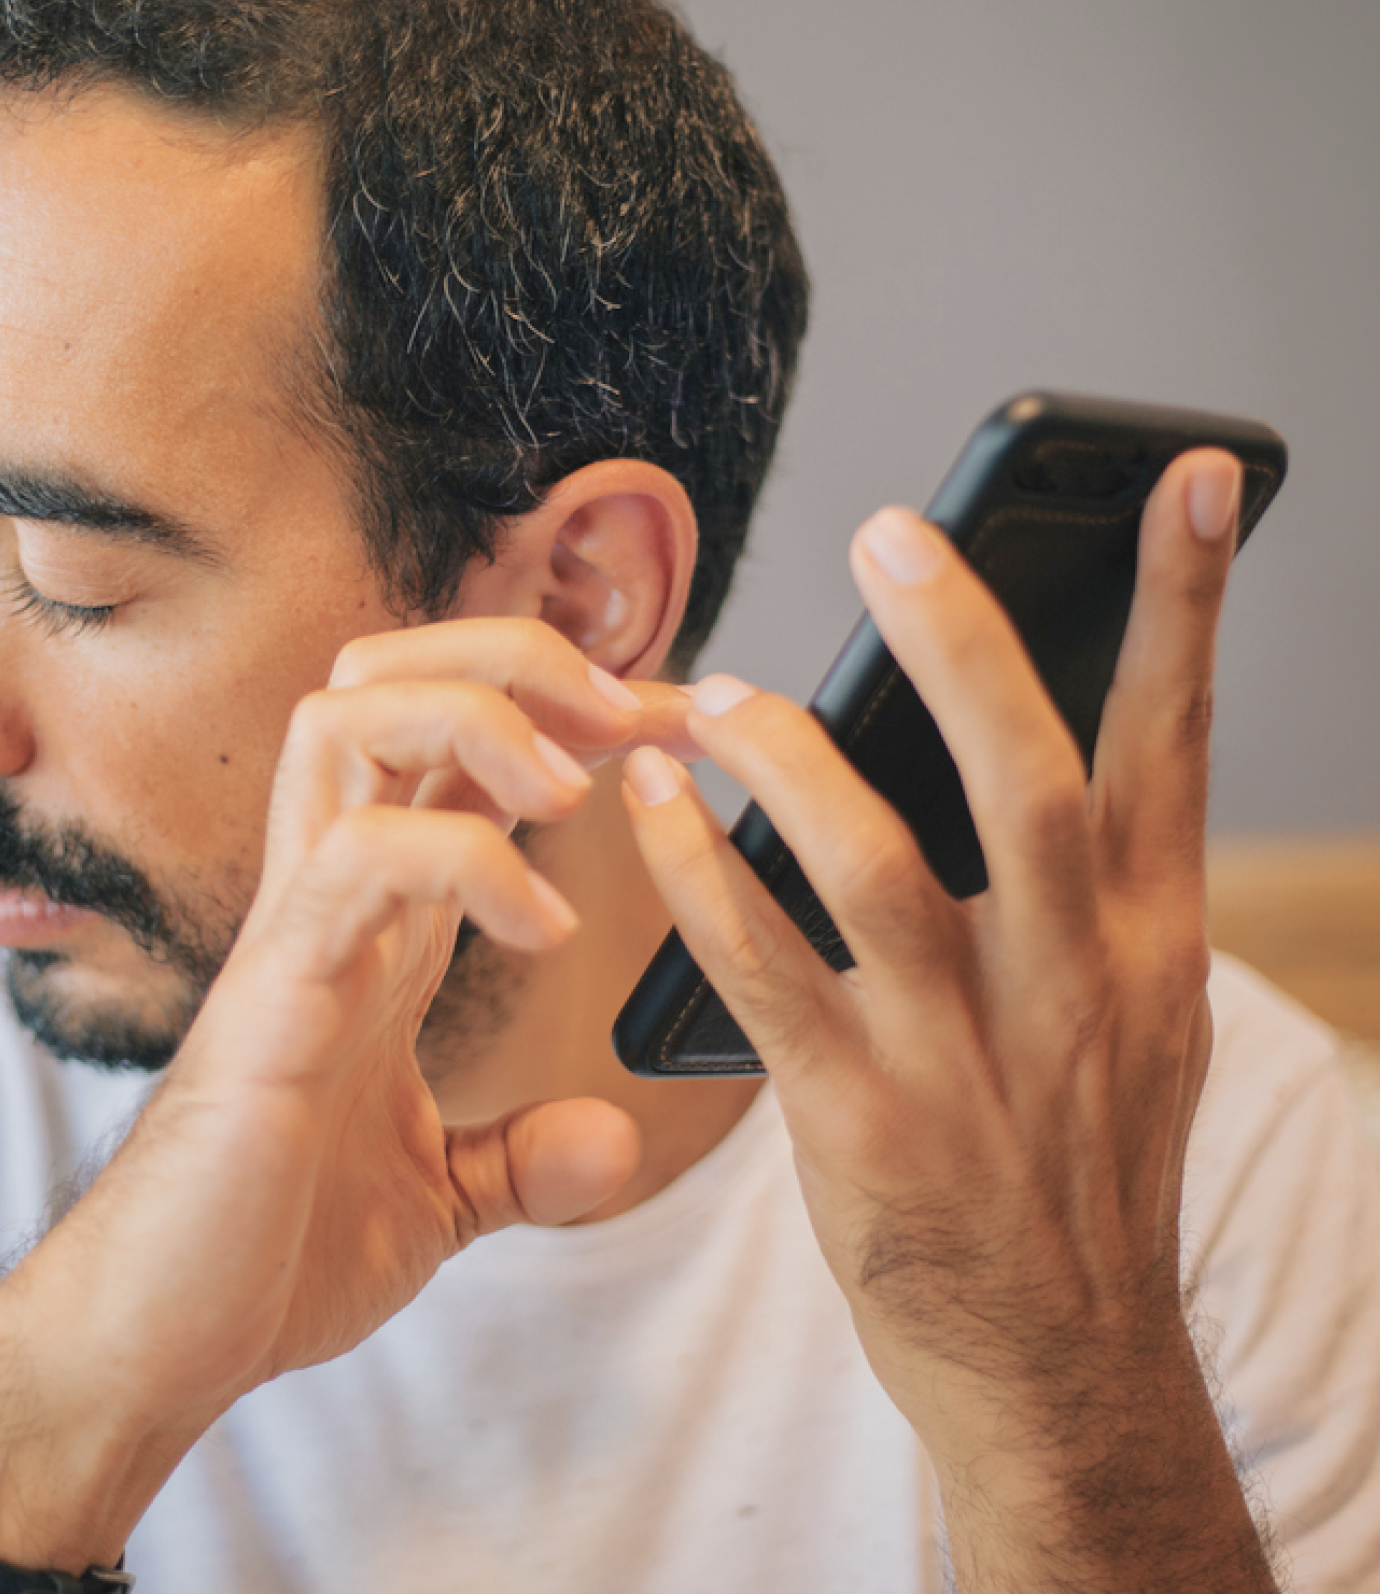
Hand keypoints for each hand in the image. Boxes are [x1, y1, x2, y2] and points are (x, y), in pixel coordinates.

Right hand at [0, 619, 673, 1574]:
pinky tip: (541, 927)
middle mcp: (333, 894)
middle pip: (386, 674)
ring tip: (573, 793)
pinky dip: (469, 861)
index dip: (569, 711)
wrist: (158, 1347)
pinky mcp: (276, 991)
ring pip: (349, 718)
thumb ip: (520, 1155)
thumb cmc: (267, 1253)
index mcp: (379, 920)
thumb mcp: (437, 1198)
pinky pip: (362, 857)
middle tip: (629, 716)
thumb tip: (612, 1139)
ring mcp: (296, 928)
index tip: (676, 728)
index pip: (457, 746)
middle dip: (516, 657)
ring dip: (482, 718)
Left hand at [621, 452, 1277, 1589]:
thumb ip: (1092, 889)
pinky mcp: (862, 1123)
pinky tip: (658, 804)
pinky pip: (762, 971)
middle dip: (962, 644)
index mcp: (1147, 945)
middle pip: (1023, 778)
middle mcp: (1069, 987)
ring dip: (792, 758)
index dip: (1184, 606)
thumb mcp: (1135, 1021)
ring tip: (718, 692)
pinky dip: (702, 874)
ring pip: (878, 863)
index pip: (1173, 746)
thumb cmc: (1080, 1166)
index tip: (1186, 479)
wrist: (1060, 1366)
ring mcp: (965, 1058)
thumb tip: (1030, 743)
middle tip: (889, 534)